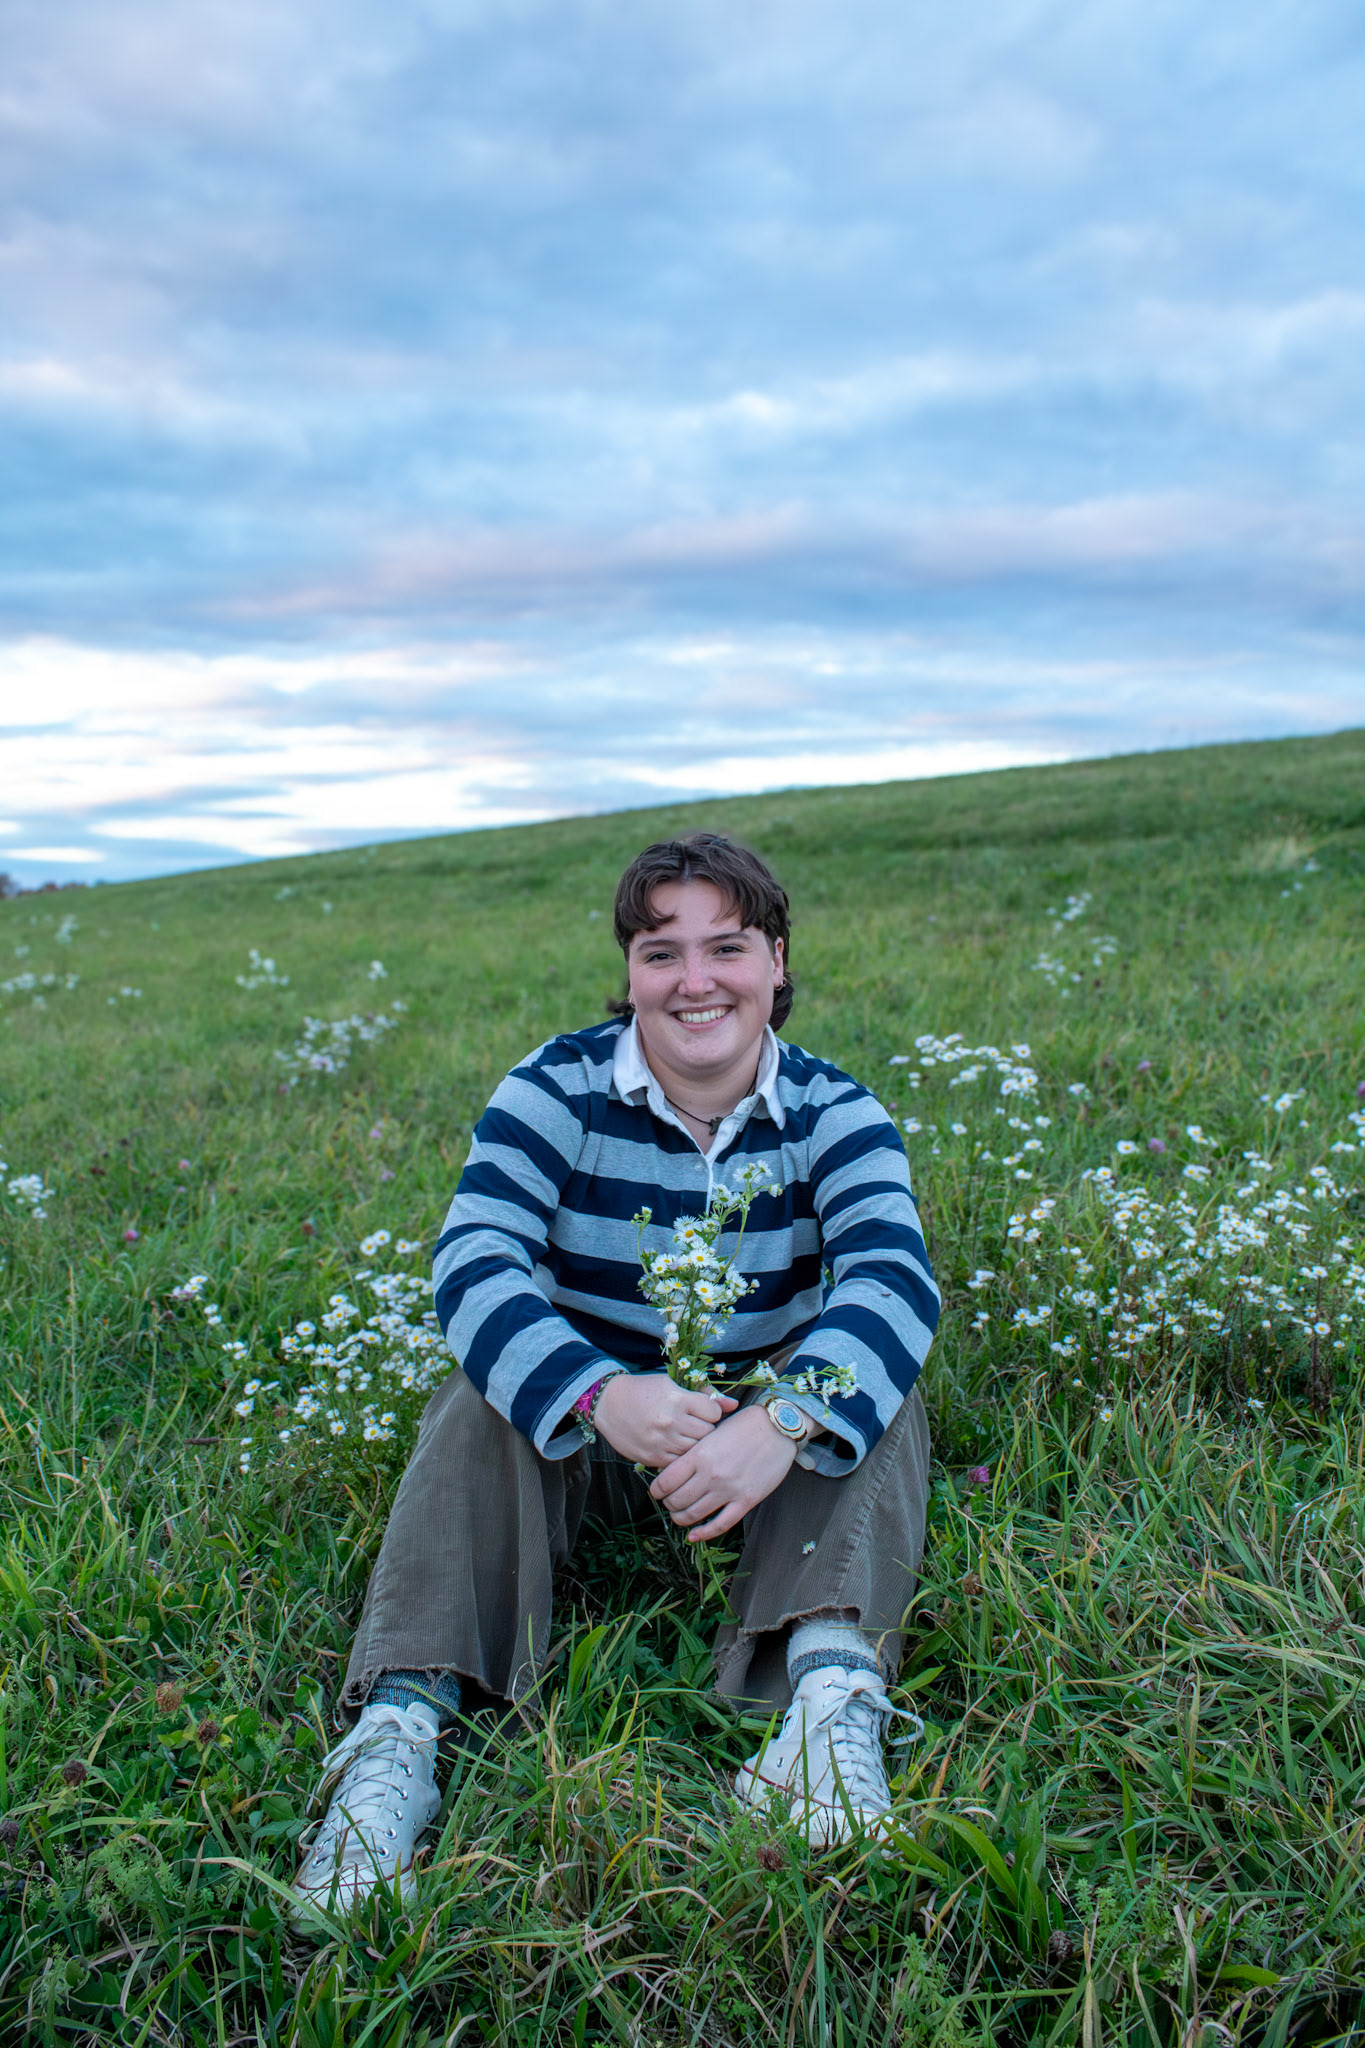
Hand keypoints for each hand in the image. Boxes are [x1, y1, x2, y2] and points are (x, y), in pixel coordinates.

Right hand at [593, 1372, 737, 1467]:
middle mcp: (671, 1421)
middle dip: (705, 1429)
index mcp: (677, 1399)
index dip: (711, 1411)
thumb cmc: (644, 1390)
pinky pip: (679, 1463)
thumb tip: (734, 1405)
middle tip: (696, 1425)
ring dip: (695, 1444)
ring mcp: (661, 1442)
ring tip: (686, 1435)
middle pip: (707, 1433)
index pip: (713, 1411)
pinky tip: (675, 1446)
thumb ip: (704, 1394)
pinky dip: (681, 1456)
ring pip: (695, 1450)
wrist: (608, 1404)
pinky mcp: (653, 1458)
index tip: (703, 1410)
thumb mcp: (672, 1384)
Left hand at [649, 1404, 796, 1541]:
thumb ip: (695, 1450)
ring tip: (680, 1516)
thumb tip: (674, 1467)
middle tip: (669, 1503)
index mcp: (699, 1454)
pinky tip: (695, 1535)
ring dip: (682, 1519)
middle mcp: (711, 1474)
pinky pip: (720, 1524)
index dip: (656, 1490)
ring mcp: (728, 1489)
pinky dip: (704, 1533)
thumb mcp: (712, 1431)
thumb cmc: (744, 1425)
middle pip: (677, 1500)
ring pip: (694, 1515)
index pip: (665, 1481)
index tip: (656, 1492)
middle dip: (669, 1505)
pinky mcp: (746, 1500)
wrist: (777, 1427)